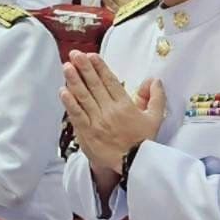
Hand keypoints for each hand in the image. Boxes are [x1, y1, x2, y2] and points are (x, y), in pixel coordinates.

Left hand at [59, 51, 165, 172]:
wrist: (132, 165)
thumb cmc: (143, 141)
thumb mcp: (156, 119)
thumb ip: (156, 97)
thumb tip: (154, 80)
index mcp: (126, 106)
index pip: (110, 82)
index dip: (100, 67)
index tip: (91, 56)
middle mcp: (110, 111)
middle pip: (95, 85)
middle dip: (84, 68)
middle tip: (75, 54)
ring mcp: (97, 122)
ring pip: (83, 97)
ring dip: (74, 80)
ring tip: (67, 67)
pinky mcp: (87, 133)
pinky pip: (77, 115)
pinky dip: (70, 103)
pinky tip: (63, 91)